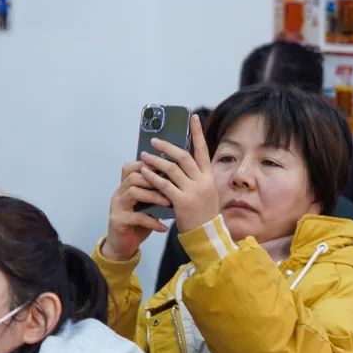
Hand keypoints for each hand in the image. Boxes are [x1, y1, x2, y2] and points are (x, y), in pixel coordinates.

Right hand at [101, 161, 170, 261]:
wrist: (122, 246)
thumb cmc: (138, 224)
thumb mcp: (148, 206)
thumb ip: (155, 194)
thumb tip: (176, 182)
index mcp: (126, 187)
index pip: (131, 168)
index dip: (147, 165)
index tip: (166, 168)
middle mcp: (119, 194)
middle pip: (133, 177)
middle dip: (154, 180)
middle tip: (171, 185)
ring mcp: (116, 207)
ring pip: (133, 192)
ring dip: (153, 196)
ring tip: (168, 203)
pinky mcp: (117, 221)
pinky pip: (136, 217)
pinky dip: (152, 222)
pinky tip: (163, 227)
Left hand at [140, 115, 219, 233]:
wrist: (206, 235)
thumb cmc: (204, 214)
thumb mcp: (207, 192)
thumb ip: (197, 177)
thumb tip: (183, 162)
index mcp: (209, 177)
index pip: (203, 150)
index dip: (198, 133)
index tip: (192, 117)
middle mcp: (202, 181)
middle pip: (183, 156)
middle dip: (167, 146)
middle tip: (154, 141)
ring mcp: (192, 191)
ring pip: (171, 169)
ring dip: (156, 160)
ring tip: (144, 156)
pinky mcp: (181, 201)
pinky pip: (164, 185)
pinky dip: (153, 177)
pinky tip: (144, 172)